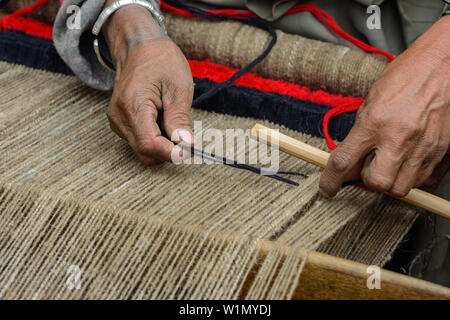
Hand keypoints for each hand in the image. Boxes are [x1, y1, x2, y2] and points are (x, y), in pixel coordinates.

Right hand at [103, 3, 193, 164]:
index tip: (190, 150)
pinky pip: (139, 141)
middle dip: (169, 151)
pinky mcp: (120, 123)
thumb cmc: (161, 62)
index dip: (171, 153)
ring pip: (143, 150)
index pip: (149, 145)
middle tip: (187, 137)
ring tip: (172, 121)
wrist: (140, 48)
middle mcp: (120, 117)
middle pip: (145, 152)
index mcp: (132, 106)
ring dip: (163, 144)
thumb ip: (180, 120)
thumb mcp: (178, 88)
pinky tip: (162, 120)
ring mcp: (117, 122)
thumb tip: (186, 145)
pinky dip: (156, 138)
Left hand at [319, 16, 449, 197]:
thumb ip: (359, 136)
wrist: (440, 65)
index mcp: (373, 122)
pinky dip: (411, 176)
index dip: (330, 181)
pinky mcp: (440, 149)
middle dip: (370, 180)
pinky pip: (423, 179)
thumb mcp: (370, 103)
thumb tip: (347, 163)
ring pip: (401, 188)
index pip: (344, 161)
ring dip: (391, 180)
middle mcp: (398, 137)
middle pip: (378, 183)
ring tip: (391, 161)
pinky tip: (408, 159)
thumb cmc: (403, 78)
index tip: (327, 189)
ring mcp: (422, 145)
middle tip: (371, 166)